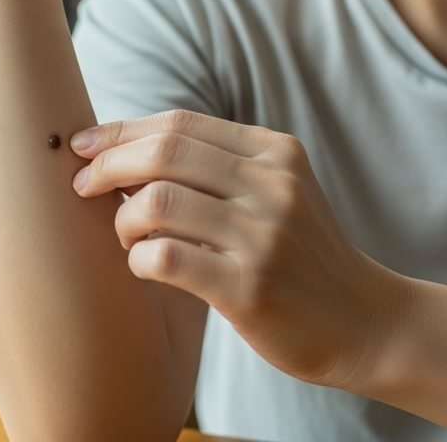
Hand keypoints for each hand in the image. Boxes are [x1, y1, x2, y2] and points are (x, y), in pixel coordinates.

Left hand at [70, 110, 408, 388]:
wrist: (365, 322)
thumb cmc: (300, 256)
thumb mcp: (277, 193)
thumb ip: (219, 167)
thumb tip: (125, 147)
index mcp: (275, 153)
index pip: (179, 124)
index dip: (121, 131)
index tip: (83, 146)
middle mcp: (272, 186)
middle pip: (164, 153)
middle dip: (108, 166)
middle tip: (82, 188)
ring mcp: (263, 237)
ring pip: (157, 203)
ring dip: (122, 220)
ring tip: (126, 236)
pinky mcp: (250, 289)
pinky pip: (165, 258)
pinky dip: (138, 260)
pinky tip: (145, 268)